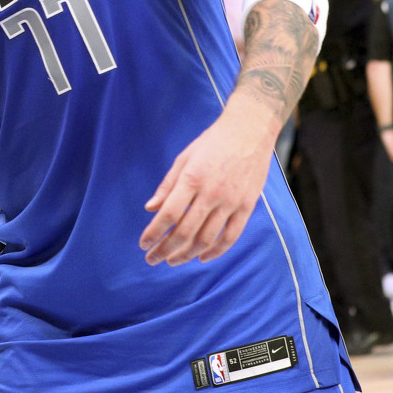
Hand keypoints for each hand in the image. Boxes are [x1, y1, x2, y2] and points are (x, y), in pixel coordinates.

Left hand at [139, 118, 271, 266]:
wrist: (249, 131)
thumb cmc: (211, 143)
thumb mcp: (183, 158)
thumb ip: (167, 186)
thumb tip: (150, 209)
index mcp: (191, 179)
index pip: (168, 215)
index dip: (153, 233)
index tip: (143, 244)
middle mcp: (211, 194)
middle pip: (185, 232)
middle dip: (165, 249)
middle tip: (152, 259)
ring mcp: (231, 202)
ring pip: (207, 239)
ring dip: (187, 254)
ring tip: (172, 260)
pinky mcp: (247, 206)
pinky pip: (231, 236)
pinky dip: (216, 251)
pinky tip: (201, 257)